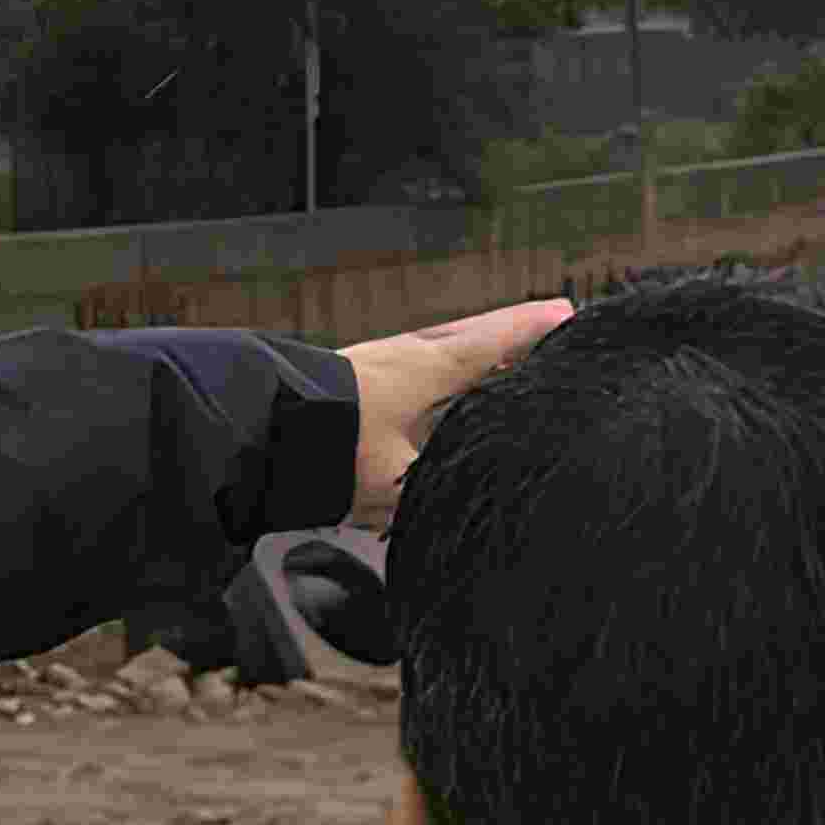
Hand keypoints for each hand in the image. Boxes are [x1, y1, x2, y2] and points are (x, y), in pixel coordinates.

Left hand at [342, 298, 571, 528]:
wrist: (256, 428)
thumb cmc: (329, 446)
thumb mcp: (397, 481)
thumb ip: (436, 492)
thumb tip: (465, 507)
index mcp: (430, 367)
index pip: (496, 342)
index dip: (533, 332)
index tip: (569, 317)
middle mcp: (410, 357)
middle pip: (473, 338)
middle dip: (512, 334)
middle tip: (549, 324)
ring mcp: (381, 364)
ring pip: (442, 353)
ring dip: (474, 355)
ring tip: (504, 362)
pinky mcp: (356, 382)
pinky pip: (414, 371)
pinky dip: (439, 375)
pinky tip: (439, 392)